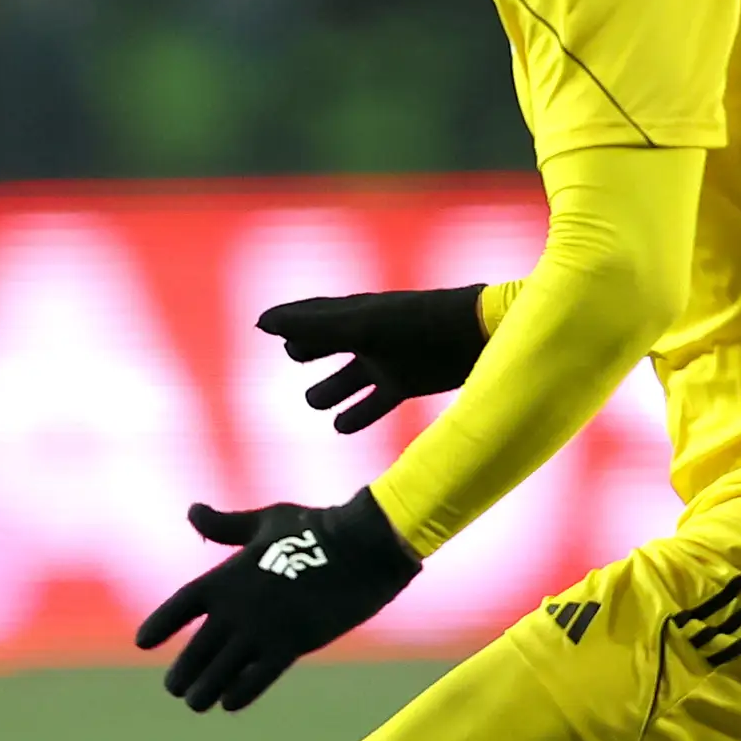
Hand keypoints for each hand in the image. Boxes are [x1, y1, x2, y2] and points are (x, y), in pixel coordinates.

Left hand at [133, 491, 418, 712]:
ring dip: (205, 689)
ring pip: (222, 670)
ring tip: (196, 703)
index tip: (141, 644)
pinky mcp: (291, 645)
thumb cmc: (314, 527)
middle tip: (174, 689)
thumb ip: (225, 525)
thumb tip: (192, 511)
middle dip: (183, 672)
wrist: (360, 547)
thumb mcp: (264, 520)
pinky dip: (241, 693)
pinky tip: (229, 704)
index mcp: (225, 576)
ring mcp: (261, 629)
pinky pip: (257, 678)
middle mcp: (236, 607)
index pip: (179, 607)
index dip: (160, 625)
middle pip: (196, 649)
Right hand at [257, 284, 489, 433]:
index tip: (263, 324)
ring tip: (313, 401)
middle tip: (292, 355)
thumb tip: (263, 323)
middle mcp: (369, 335)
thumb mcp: (361, 326)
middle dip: (310, 349)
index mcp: (355, 313)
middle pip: (330, 343)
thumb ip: (313, 327)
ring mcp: (388, 360)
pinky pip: (375, 401)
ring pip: (350, 378)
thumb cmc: (418, 323)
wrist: (477, 336)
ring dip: (332, 389)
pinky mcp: (408, 384)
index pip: (313, 315)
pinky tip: (340, 426)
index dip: (289, 320)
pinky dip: (358, 413)